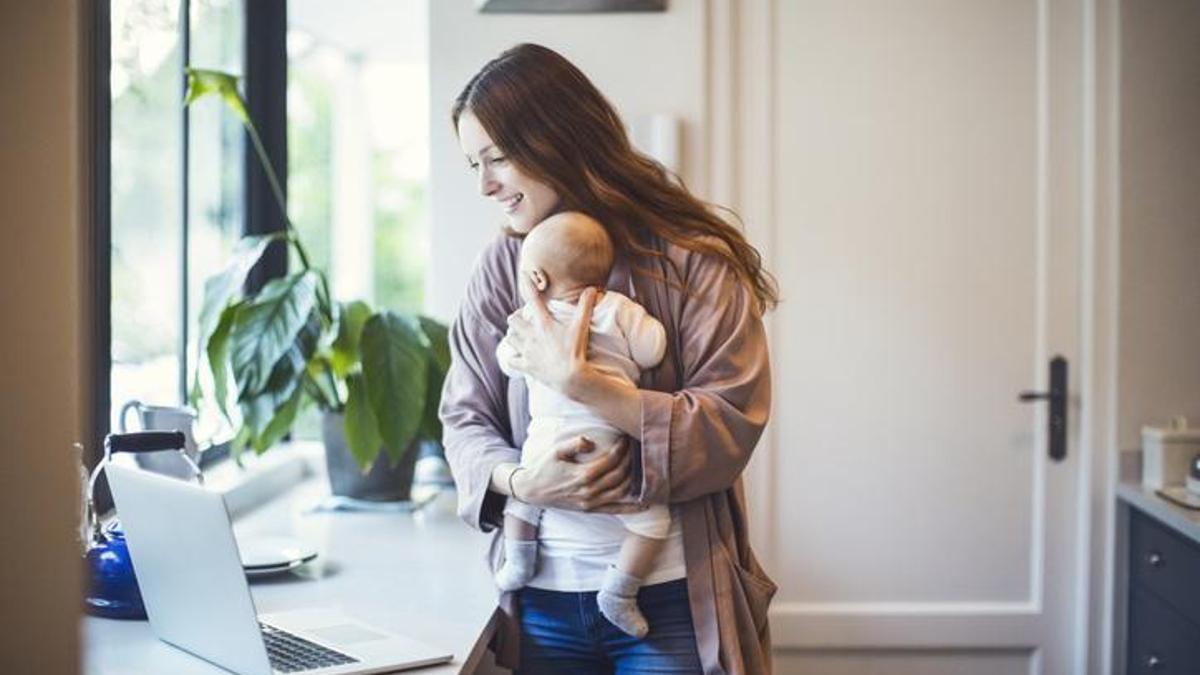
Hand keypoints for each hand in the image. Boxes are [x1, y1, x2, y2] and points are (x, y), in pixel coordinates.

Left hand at [504, 285, 599, 395]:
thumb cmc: (576, 350)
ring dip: (514, 336)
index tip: (523, 274)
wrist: (571, 377)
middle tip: (525, 320)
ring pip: (510, 338)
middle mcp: (531, 335)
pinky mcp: (526, 365)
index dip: (527, 284)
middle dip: (516, 319)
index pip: (532, 299)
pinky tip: (519, 356)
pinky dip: (513, 357)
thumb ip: (585, 307)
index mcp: (543, 323)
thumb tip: (592, 288)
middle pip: (512, 320)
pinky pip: (511, 360)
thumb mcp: (581, 327)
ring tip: (522, 336)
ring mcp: (527, 351)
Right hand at [513, 435, 644, 513]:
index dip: (621, 449)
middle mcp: (589, 491)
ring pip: (621, 491)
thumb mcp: (556, 451)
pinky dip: (632, 508)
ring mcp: (591, 503)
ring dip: (633, 477)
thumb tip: (591, 442)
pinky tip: (645, 504)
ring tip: (637, 464)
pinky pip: (615, 510)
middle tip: (633, 448)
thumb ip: (574, 444)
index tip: (625, 439)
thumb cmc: (543, 468)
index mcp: (582, 475)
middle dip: (629, 460)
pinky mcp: (590, 509)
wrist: (531, 490)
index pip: (611, 460)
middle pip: (619, 475)